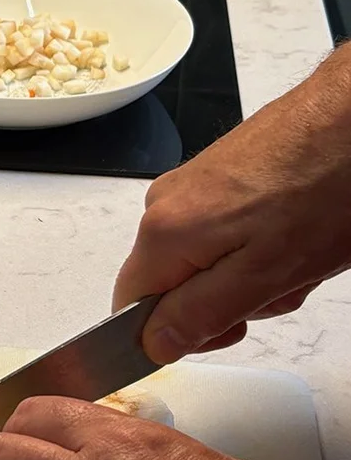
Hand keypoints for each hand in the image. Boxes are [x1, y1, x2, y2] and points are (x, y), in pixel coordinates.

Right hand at [114, 44, 350, 363]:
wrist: (350, 116)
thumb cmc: (321, 189)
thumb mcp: (265, 276)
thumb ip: (200, 315)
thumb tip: (151, 343)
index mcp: (163, 234)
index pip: (130, 310)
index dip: (176, 333)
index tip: (229, 328)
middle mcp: (164, 204)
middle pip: (174, 285)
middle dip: (228, 299)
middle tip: (280, 283)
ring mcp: (191, 184)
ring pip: (205, 259)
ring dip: (253, 271)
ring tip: (300, 251)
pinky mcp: (219, 172)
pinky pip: (225, 230)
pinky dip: (262, 242)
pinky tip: (297, 231)